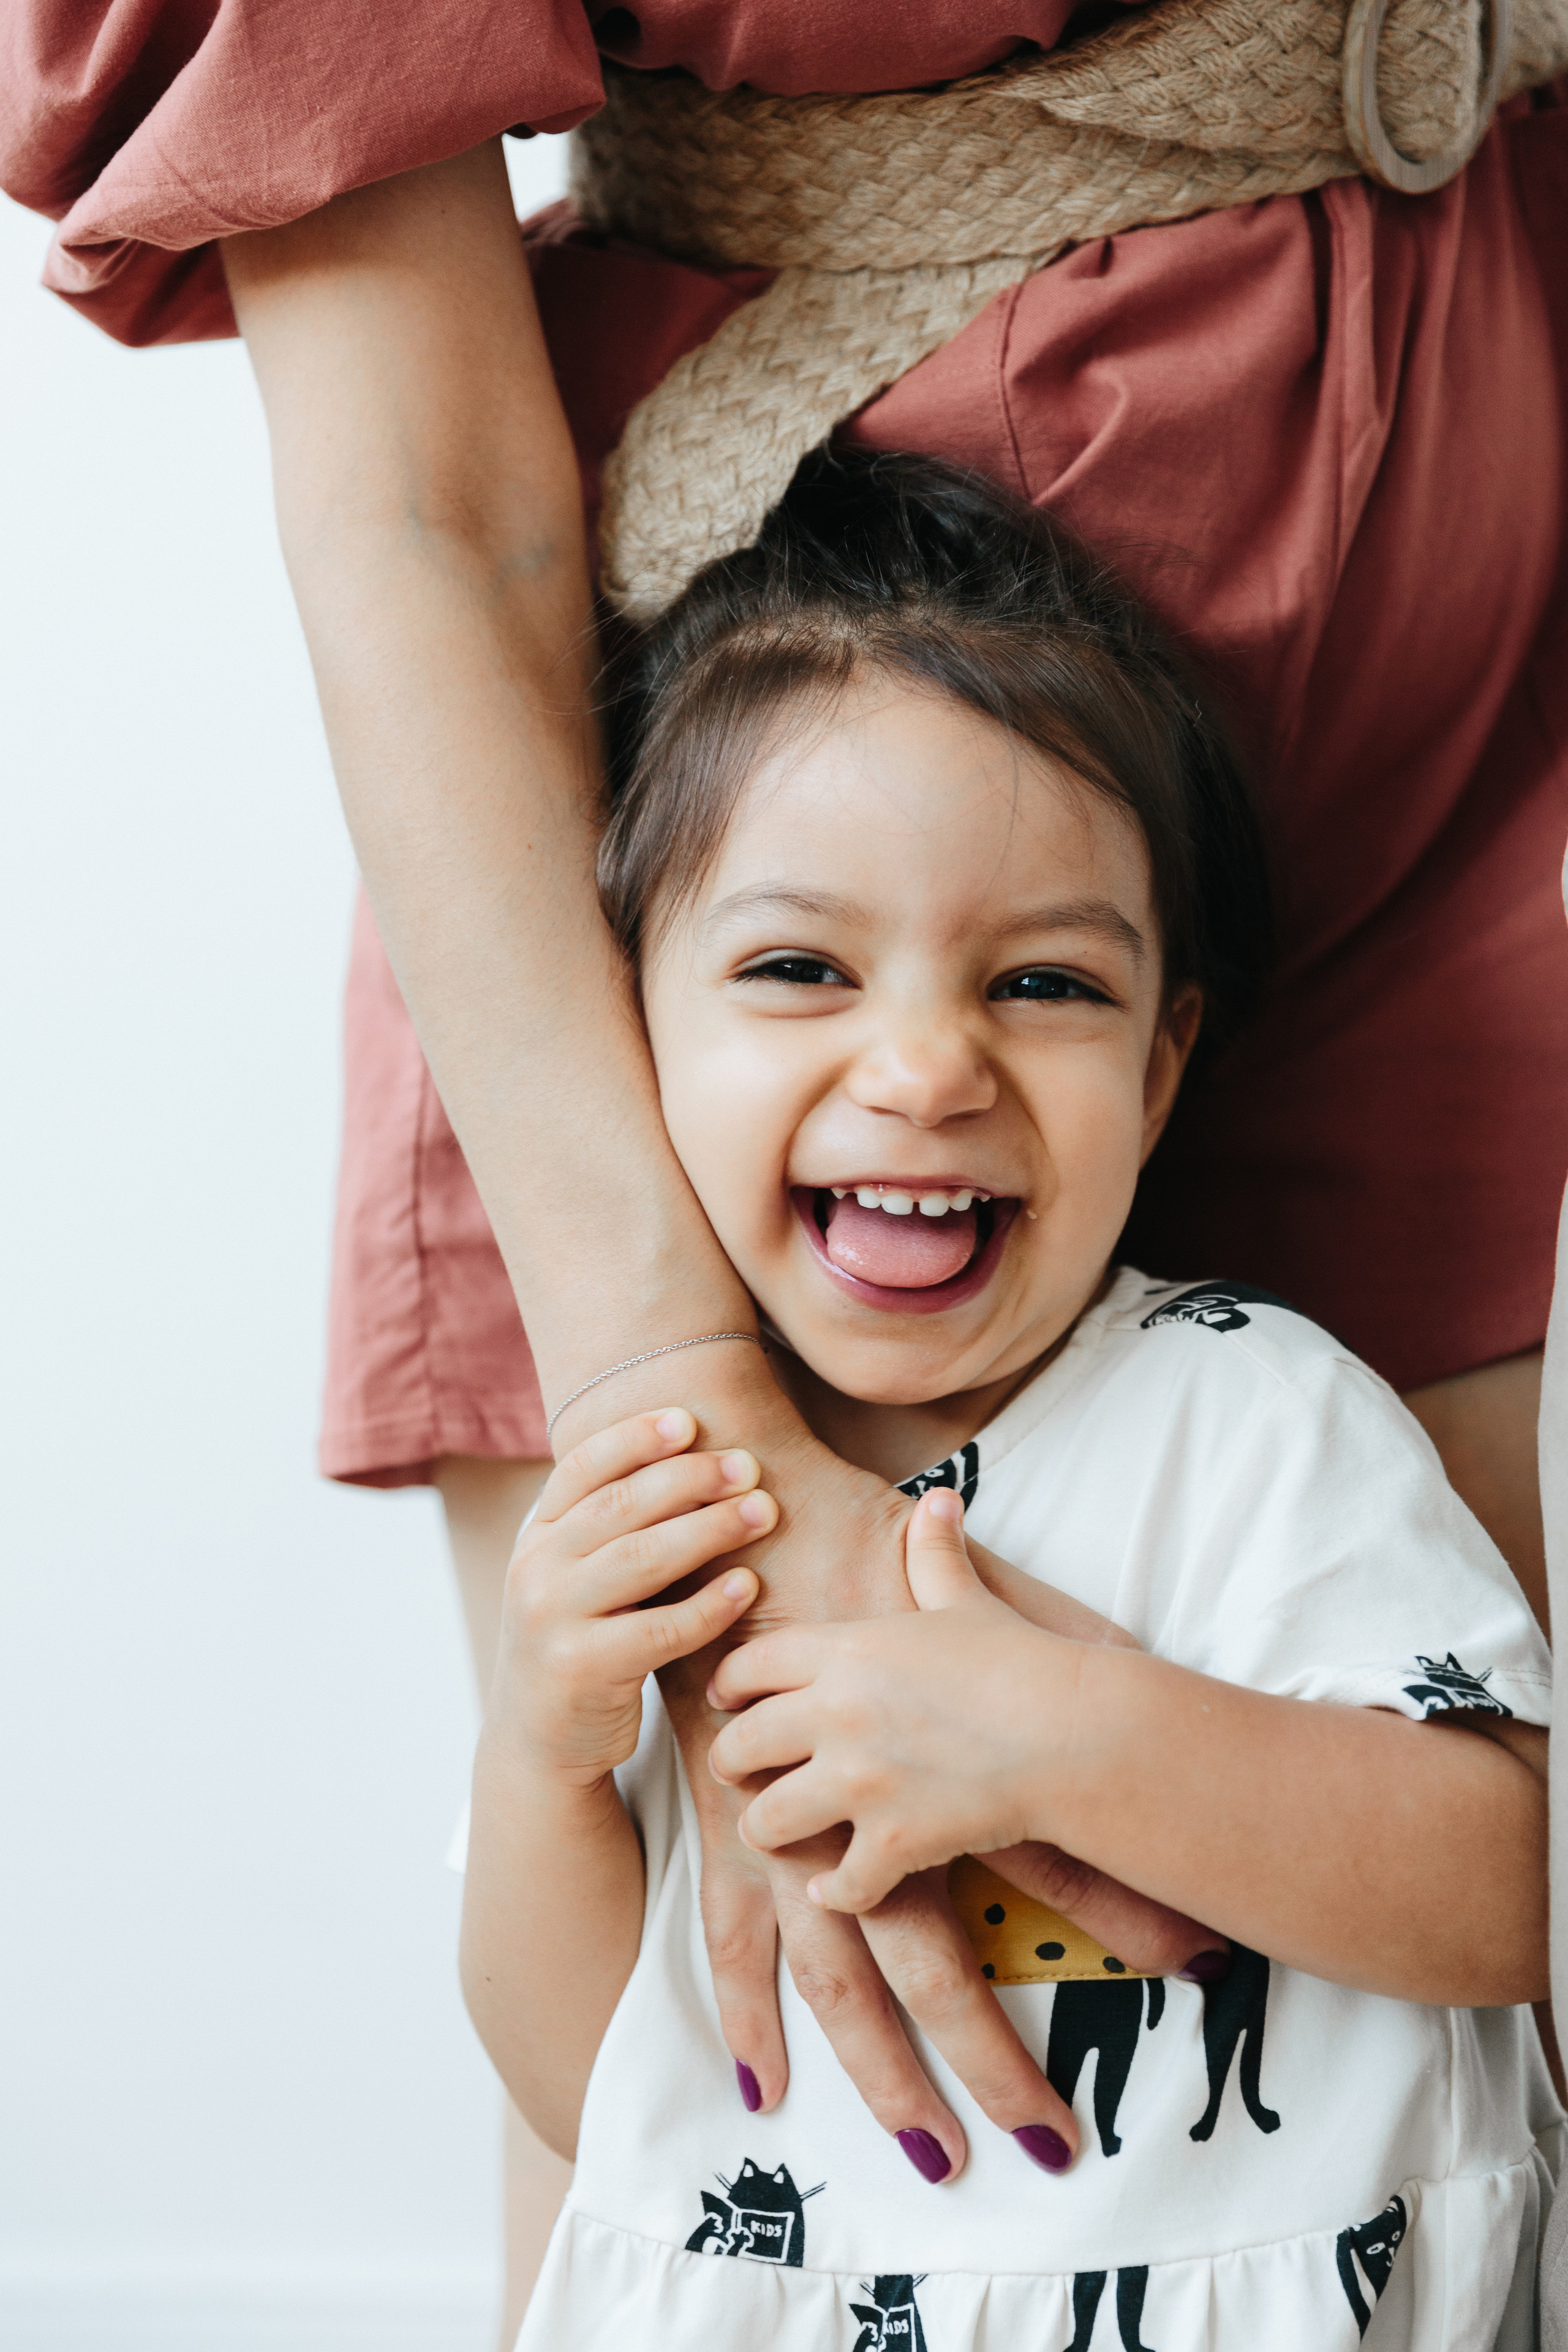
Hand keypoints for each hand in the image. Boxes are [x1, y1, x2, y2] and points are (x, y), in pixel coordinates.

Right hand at [492, 1408, 774, 1786]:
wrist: (538, 1743)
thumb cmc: (580, 1643)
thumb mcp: (573, 1578)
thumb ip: (610, 1527)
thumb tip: (692, 1457)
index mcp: (536, 1537)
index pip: (581, 1468)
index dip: (634, 1438)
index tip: (688, 1420)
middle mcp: (535, 1570)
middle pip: (620, 1506)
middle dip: (690, 1477)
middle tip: (748, 1466)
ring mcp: (552, 1620)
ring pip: (641, 1559)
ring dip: (709, 1529)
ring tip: (764, 1511)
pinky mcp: (582, 1670)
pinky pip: (659, 1630)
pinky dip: (708, 1605)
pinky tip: (748, 1586)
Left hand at [711, 1487, 1066, 1907]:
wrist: (1073, 1732)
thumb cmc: (1020, 1660)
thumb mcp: (965, 1600)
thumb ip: (934, 1553)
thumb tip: (939, 1500)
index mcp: (846, 1652)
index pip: (747, 1668)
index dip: (728, 1686)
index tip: (728, 1699)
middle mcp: (837, 1715)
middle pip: (738, 1746)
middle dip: (733, 1762)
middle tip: (742, 1769)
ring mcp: (861, 1783)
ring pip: (766, 1821)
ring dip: (770, 1829)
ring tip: (780, 1829)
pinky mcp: (894, 1842)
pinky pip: (837, 1886)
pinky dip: (836, 1892)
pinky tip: (839, 1884)